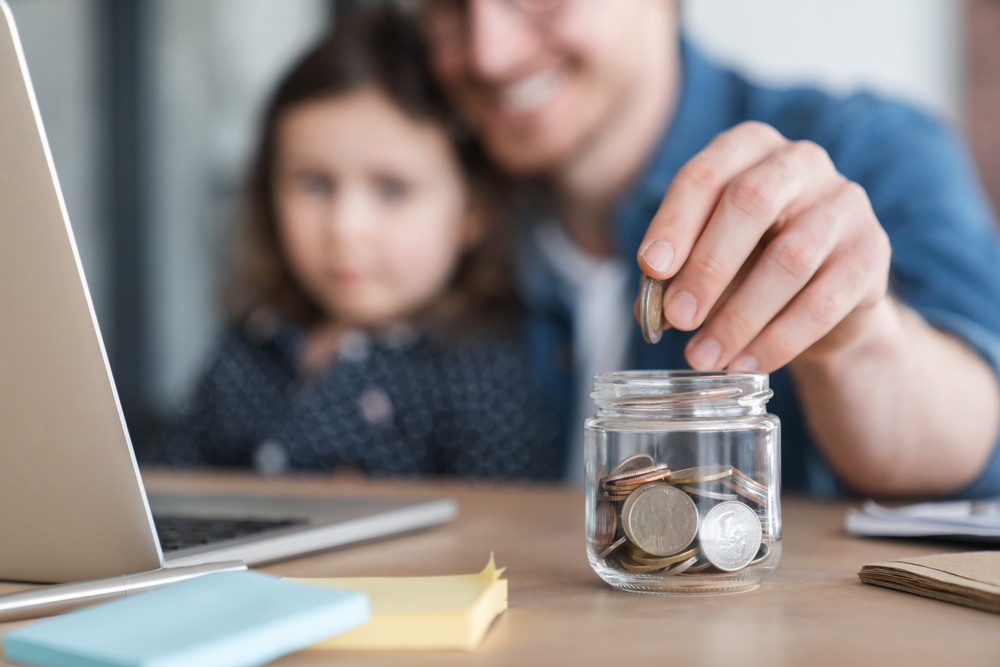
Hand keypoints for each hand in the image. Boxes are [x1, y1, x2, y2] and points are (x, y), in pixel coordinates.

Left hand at [636, 121, 890, 372]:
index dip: (675, 222)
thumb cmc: (748, 265)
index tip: (651, 268)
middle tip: (677, 318)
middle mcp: (800, 161)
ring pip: (790, 258)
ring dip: (739, 316)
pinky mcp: (872, 252)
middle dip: (707, 266)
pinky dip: (778, 339)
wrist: (824, 302)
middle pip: (751, 202)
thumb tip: (650, 307)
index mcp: (748, 148)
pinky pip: (824, 300)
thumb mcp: (705, 262)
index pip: (706, 174)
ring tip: (703, 355)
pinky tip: (746, 363)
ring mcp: (844, 203)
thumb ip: (675, 276)